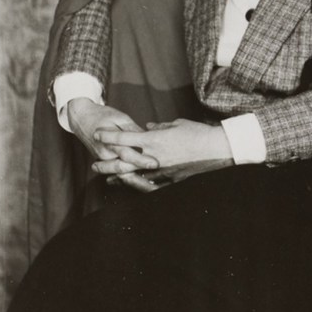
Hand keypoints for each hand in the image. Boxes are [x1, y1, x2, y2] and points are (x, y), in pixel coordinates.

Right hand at [67, 98, 157, 174]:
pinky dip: (127, 172)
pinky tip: (140, 175)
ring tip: (150, 177)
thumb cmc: (101, 115)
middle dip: (140, 171)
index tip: (155, 162)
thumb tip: (147, 138)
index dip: (142, 160)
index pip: (128, 154)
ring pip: (120, 170)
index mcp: (109, 142)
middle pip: (124, 167)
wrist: (81, 118)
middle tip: (156, 170)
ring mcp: (102, 158)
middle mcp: (105, 154)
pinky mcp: (103, 159)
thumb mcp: (119, 117)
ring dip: (134, 175)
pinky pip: (115, 168)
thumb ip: (132, 130)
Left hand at [93, 118, 233, 191]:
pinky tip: (133, 187)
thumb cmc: (198, 133)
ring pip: (134, 176)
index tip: (98, 134)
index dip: (109, 136)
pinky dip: (140, 185)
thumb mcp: (177, 124)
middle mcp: (154, 157)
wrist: (217, 149)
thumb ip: (160, 127)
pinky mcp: (170, 180)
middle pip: (123, 161)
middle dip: (107, 162)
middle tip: (94, 163)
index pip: (125, 137)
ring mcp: (161, 171)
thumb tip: (149, 127)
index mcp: (154, 140)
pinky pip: (151, 185)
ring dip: (119, 177)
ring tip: (109, 179)